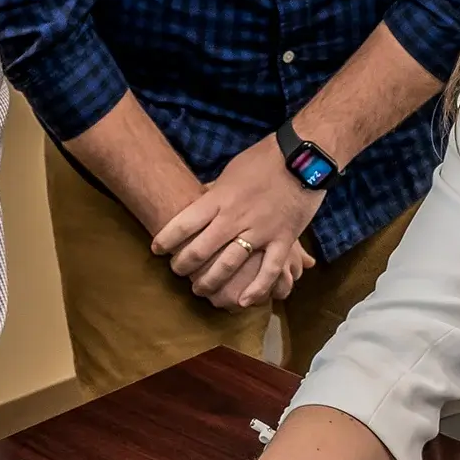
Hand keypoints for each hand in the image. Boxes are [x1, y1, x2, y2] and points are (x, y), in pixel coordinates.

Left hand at [150, 134, 325, 307]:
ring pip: (229, 264)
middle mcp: (235, 218)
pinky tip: (243, 301)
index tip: (156, 250)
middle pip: (201, 249)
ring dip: (210, 281)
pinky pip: (269, 270)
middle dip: (184, 265)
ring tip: (199, 290)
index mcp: (220, 198)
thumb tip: (199, 199)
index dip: (166, 239)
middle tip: (177, 272)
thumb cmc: (263, 160)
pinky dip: (256, 288)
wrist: (303, 158)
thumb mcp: (230, 172)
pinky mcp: (283, 240)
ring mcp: (260, 231)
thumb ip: (216, 192)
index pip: (184, 223)